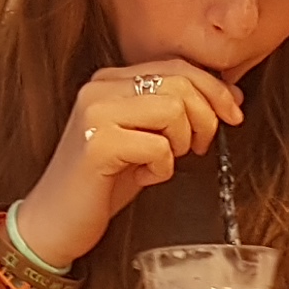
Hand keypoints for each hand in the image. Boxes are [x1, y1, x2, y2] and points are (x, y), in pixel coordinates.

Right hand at [18, 61, 244, 266]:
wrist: (54, 222)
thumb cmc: (102, 184)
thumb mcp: (145, 139)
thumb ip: (178, 112)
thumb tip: (230, 95)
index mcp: (110, 81)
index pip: (176, 66)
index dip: (214, 89)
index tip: (233, 113)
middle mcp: (99, 88)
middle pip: (179, 83)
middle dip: (205, 117)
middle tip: (199, 148)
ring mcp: (95, 113)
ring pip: (173, 109)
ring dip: (181, 142)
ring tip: (163, 162)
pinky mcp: (97, 143)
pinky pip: (158, 146)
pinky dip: (163, 168)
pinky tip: (145, 177)